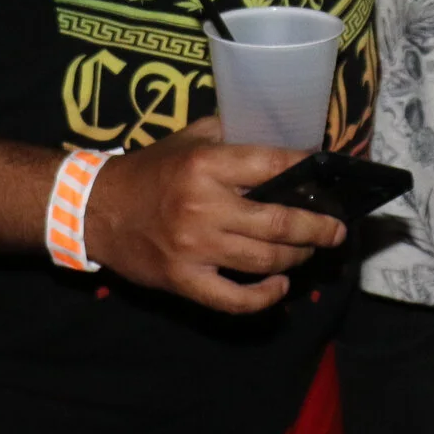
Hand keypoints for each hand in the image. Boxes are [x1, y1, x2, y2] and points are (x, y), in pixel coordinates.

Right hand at [84, 116, 347, 314]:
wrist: (96, 210)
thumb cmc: (149, 170)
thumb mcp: (188, 138)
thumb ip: (231, 134)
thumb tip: (280, 137)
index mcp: (207, 165)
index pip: (273, 165)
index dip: (307, 171)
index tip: (328, 178)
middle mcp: (205, 206)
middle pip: (278, 222)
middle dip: (318, 228)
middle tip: (337, 230)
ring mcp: (195, 248)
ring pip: (264, 260)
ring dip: (296, 257)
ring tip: (309, 251)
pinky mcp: (184, 281)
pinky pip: (234, 299)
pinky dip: (263, 297)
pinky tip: (279, 287)